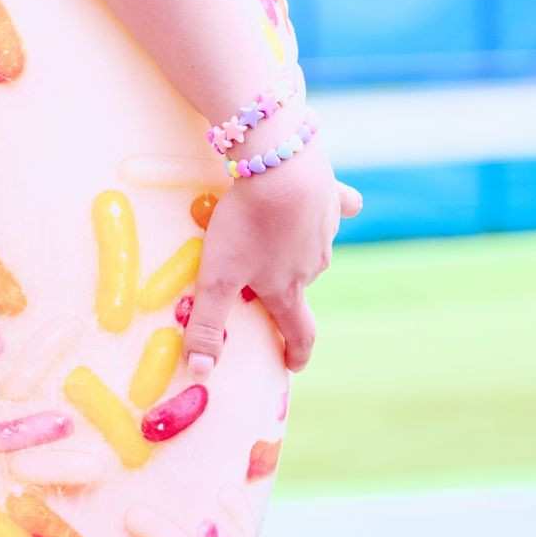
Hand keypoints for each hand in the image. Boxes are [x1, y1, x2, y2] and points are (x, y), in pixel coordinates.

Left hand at [183, 135, 359, 375]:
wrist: (282, 166)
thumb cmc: (247, 225)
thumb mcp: (217, 278)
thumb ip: (208, 323)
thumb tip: (201, 370)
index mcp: (287, 288)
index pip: (298, 331)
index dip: (296, 352)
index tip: (293, 364)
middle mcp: (312, 265)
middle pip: (299, 286)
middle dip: (283, 290)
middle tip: (260, 284)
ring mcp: (325, 232)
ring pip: (309, 248)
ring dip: (294, 249)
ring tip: (271, 236)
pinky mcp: (331, 198)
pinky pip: (334, 207)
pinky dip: (327, 209)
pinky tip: (323, 199)